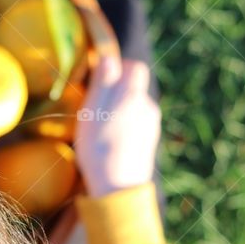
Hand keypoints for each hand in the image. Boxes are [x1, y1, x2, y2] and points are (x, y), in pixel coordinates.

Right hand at [74, 56, 160, 197]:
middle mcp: (148, 107)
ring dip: (120, 110)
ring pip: (135, 107)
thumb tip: (109, 56)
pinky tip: (110, 142)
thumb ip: (103, 81)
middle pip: (135, 88)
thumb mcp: (92, 110)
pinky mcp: (149, 143)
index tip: (101, 78)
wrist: (118, 187)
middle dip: (118, 90)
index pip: (136, 68)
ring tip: (100, 127)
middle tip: (94, 105)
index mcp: (134, 95)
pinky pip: (137, 125)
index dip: (119, 68)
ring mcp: (151, 127)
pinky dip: (125, 126)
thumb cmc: (99, 147)